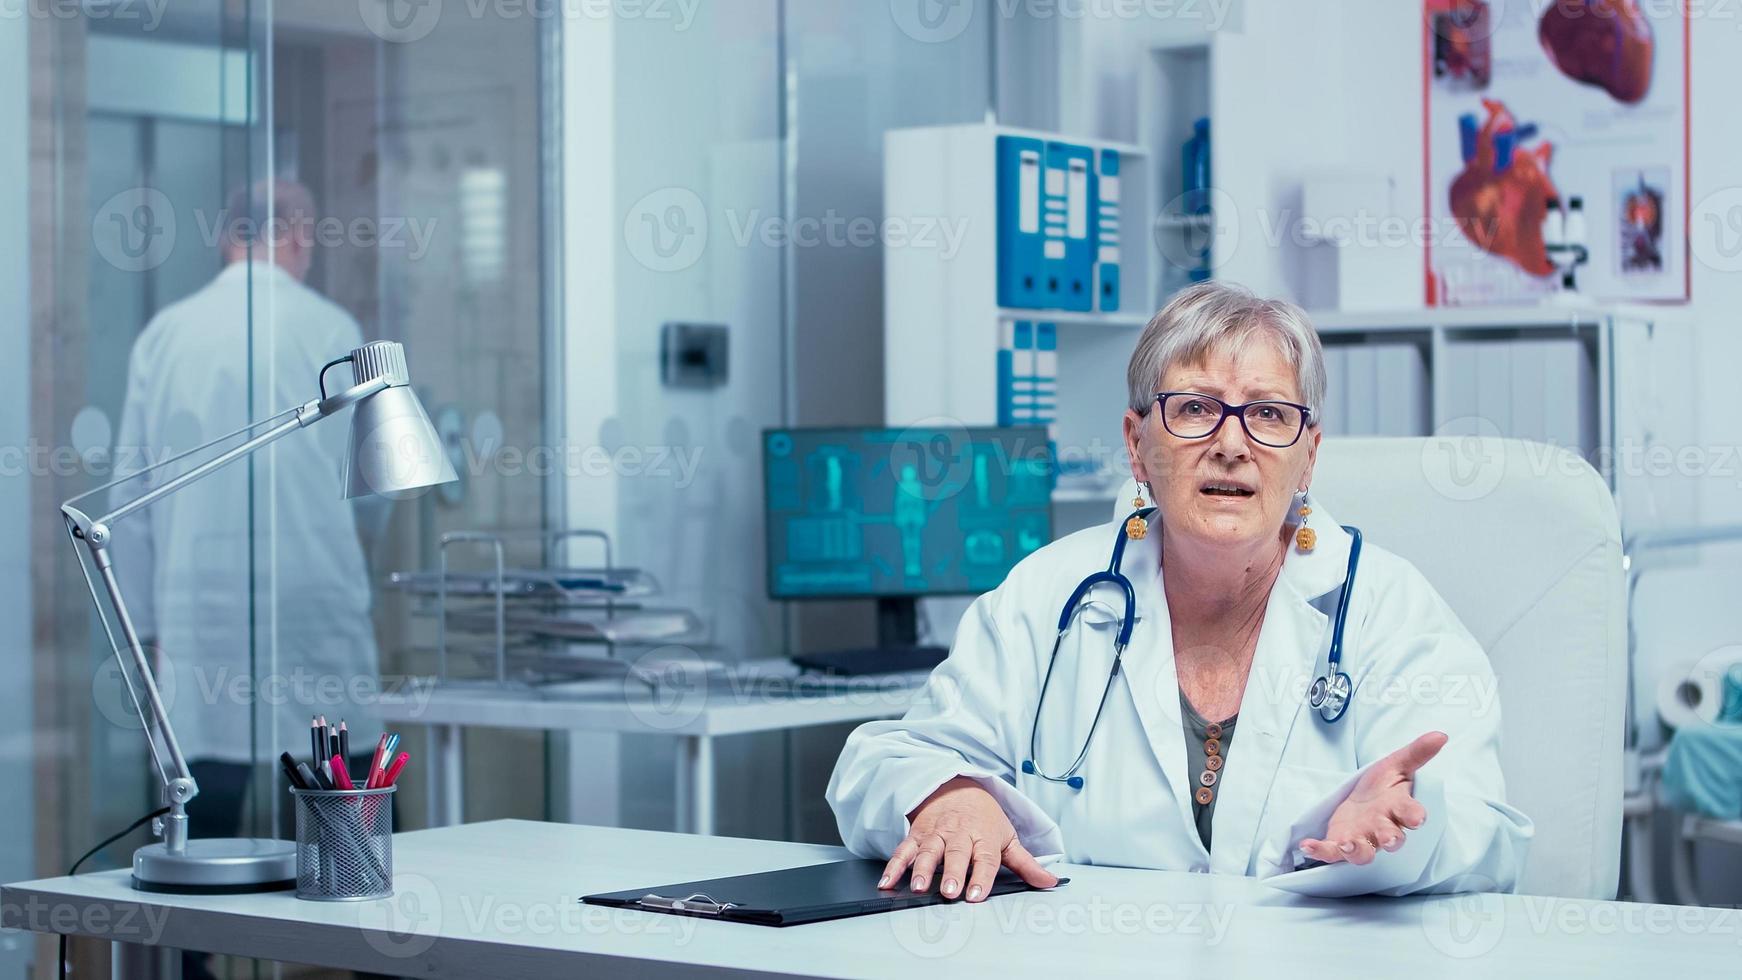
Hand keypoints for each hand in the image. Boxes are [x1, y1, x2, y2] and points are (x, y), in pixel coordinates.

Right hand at [879, 776, 1058, 901]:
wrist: (957, 788)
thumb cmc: (984, 818)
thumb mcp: (1008, 837)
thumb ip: (1026, 863)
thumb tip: (1050, 882)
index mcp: (983, 836)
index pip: (984, 858)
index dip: (981, 876)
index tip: (977, 894)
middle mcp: (959, 834)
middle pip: (955, 854)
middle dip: (951, 872)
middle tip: (949, 890)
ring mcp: (936, 834)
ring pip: (927, 851)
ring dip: (921, 869)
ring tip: (917, 887)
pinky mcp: (917, 835)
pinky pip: (903, 850)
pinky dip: (894, 866)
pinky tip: (887, 882)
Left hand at [1298, 731, 1446, 866]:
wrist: (1360, 801)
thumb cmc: (1382, 787)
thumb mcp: (1396, 764)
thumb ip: (1416, 752)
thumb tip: (1440, 735)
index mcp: (1398, 808)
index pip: (1411, 813)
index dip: (1415, 816)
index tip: (1417, 818)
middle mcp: (1382, 828)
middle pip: (1391, 837)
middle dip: (1391, 839)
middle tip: (1389, 840)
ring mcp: (1362, 838)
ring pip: (1363, 852)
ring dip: (1356, 850)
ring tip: (1347, 844)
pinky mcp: (1340, 843)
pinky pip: (1331, 852)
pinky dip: (1320, 851)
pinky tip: (1307, 845)